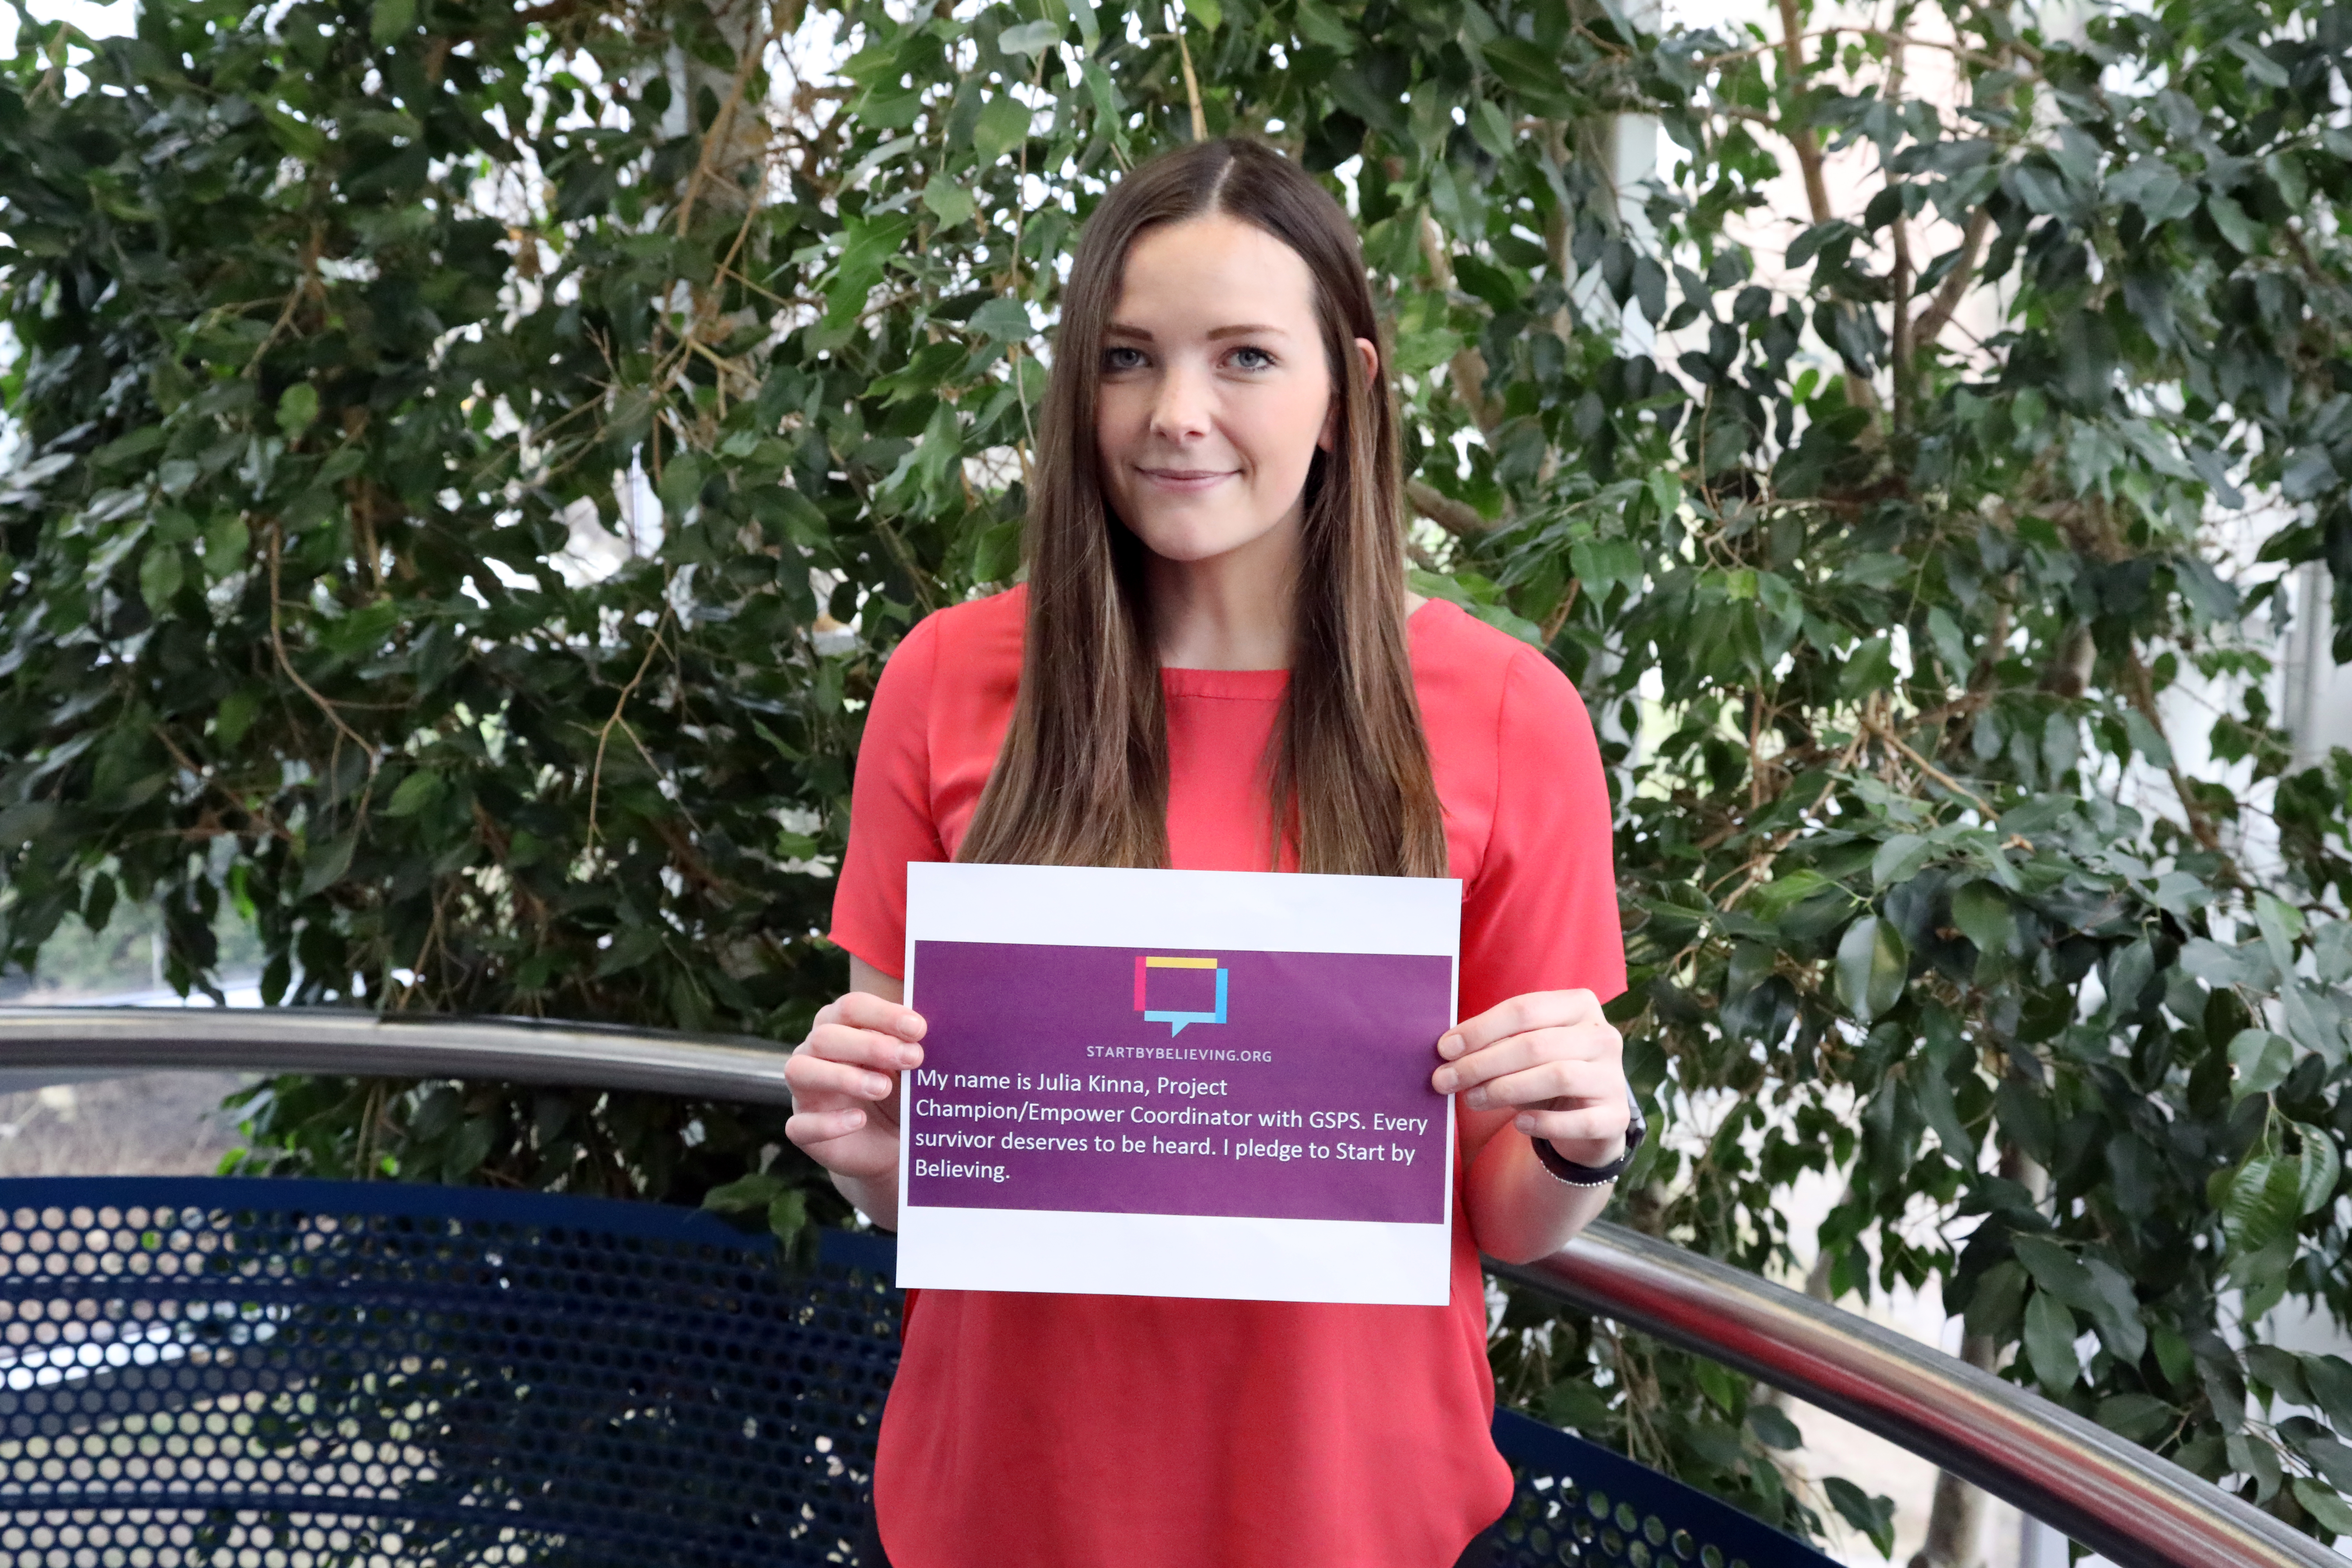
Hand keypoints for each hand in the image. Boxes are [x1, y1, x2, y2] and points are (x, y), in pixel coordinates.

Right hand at [784, 991, 925, 1183]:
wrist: (892, 1143)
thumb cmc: (900, 1093)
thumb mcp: (908, 1069)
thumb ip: (912, 1048)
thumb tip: (927, 1035)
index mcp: (839, 1027)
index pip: (851, 1008)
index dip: (883, 1014)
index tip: (919, 1029)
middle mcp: (814, 1053)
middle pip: (825, 1036)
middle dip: (870, 1045)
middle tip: (912, 1058)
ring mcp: (803, 1092)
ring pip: (801, 1071)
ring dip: (843, 1077)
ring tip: (884, 1088)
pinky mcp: (802, 1129)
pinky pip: (801, 1125)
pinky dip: (829, 1123)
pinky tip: (858, 1120)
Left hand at [1430, 988, 1627, 1166]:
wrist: (1589, 1118)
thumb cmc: (1546, 1072)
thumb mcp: (1524, 1048)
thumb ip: (1495, 1042)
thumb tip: (1448, 1050)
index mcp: (1579, 1006)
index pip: (1524, 1009)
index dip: (1480, 1029)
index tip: (1444, 1049)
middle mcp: (1602, 1037)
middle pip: (1535, 1044)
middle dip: (1482, 1063)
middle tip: (1446, 1080)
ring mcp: (1613, 1078)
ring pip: (1557, 1077)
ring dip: (1505, 1089)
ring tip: (1472, 1099)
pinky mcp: (1616, 1118)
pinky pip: (1579, 1121)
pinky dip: (1544, 1123)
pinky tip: (1518, 1124)